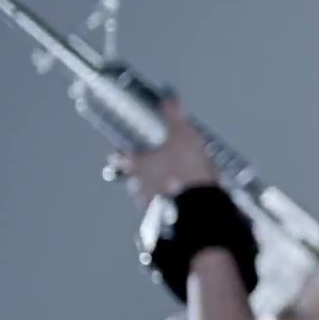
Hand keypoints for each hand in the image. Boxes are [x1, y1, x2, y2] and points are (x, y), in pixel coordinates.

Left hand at [105, 97, 220, 209]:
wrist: (198, 209)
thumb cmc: (185, 170)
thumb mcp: (183, 135)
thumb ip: (174, 115)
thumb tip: (168, 96)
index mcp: (138, 164)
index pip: (120, 157)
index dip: (121, 153)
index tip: (123, 151)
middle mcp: (138, 186)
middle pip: (133, 178)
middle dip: (143, 174)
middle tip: (157, 169)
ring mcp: (149, 207)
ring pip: (148, 197)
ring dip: (157, 192)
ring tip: (174, 189)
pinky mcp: (164, 222)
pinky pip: (163, 213)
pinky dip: (170, 208)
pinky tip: (183, 206)